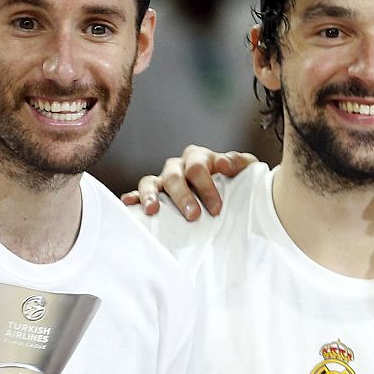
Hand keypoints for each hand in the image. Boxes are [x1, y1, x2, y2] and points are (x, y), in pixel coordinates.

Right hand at [121, 146, 259, 218]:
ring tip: (153, 210)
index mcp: (199, 158)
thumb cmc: (235, 181)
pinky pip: (138, 193)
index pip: (198, 167)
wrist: (230, 193)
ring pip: (151, 181)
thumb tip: (225, 164)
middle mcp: (178, 167)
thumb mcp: (244, 170)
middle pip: (175, 176)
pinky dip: (133, 197)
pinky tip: (128, 203)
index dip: (206, 185)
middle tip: (194, 216)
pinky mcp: (153, 194)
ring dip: (151, 195)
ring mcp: (163, 180)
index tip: (217, 207)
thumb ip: (239, 162)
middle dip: (184, 197)